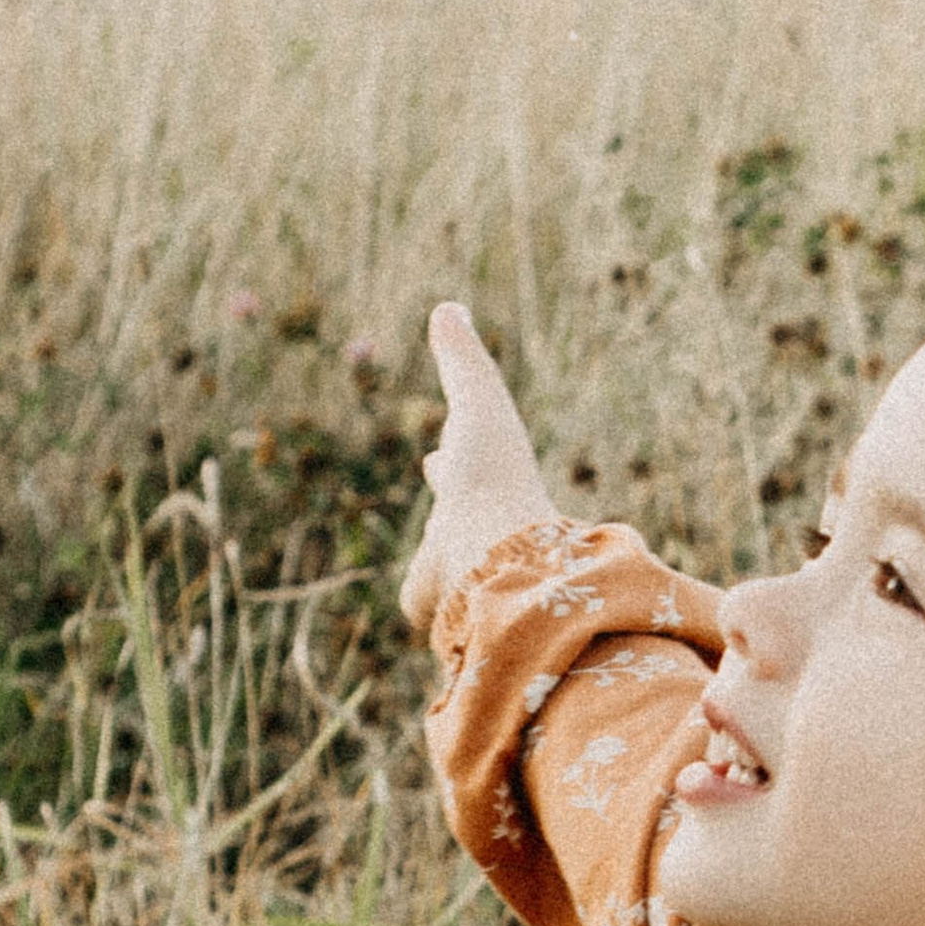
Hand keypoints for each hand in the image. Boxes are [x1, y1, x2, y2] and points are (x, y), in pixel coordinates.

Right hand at [397, 304, 559, 641]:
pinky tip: (431, 619)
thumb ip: (464, 360)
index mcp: (485, 485)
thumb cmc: (491, 476)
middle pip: (455, 516)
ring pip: (442, 566)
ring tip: (442, 566)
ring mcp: (458, 569)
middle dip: (449, 499)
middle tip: (438, 480)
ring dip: (441, 561)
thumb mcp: (479, 405)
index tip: (438, 457)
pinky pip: (426, 607)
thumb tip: (449, 306)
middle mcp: (475, 528)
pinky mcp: (439, 610)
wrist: (497, 556)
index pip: (464, 468)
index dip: (453, 461)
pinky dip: (428, 605)